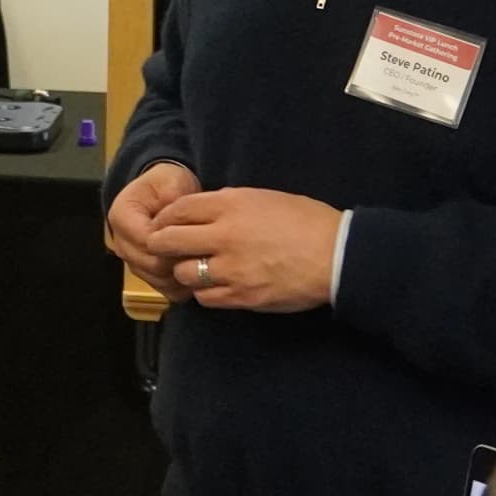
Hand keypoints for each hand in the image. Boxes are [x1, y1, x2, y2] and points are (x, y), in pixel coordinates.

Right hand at [104, 159, 203, 286]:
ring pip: (157, 280)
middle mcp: (121, 242)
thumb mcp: (171, 181)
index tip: (195, 237)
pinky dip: (181, 286)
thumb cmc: (167, 184)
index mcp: (121, 216)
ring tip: (203, 264)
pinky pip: (163, 289)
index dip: (171, 243)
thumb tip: (176, 224)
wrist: (162, 193)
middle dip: (177, 262)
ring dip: (180, 276)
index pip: (146, 240)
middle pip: (150, 265)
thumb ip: (173, 198)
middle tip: (203, 254)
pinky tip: (198, 275)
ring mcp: (132, 261)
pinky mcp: (145, 274)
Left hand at [149, 186, 342, 315]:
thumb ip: (230, 205)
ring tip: (196, 270)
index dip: (163, 218)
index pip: (177, 210)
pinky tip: (216, 286)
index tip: (161, 225)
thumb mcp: (264, 198)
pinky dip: (206, 292)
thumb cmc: (306, 221)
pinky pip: (206, 297)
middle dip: (160, 245)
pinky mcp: (241, 296)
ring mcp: (231, 269)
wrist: (336, 255)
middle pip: (168, 241)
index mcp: (231, 205)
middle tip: (162, 250)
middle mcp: (224, 235)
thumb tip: (204, 212)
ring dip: (186, 271)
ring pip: (184, 273)